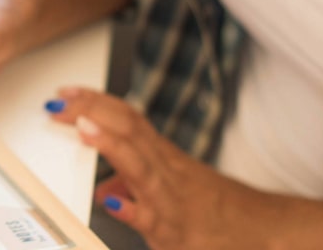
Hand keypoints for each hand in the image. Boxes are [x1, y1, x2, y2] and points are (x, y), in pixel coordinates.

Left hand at [45, 86, 290, 248]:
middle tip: (58, 103)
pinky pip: (150, 219)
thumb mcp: (171, 191)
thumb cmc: (215, 210)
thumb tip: (103, 190)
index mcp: (163, 157)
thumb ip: (135, 186)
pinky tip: (112, 201)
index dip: (95, 101)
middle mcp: (165, 171)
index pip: (126, 117)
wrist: (264, 232)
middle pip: (128, 130)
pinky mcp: (173, 231)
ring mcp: (169, 199)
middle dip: (91, 112)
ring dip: (110, 145)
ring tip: (83, 128)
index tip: (65, 91)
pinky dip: (131, 209)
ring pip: (139, 166)